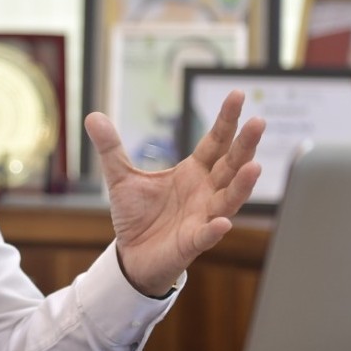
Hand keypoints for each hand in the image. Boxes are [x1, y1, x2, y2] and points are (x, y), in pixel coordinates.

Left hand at [84, 90, 263, 296]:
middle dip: (245, 145)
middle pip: (231, 165)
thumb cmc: (137, 216)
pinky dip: (215, 229)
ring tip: (254, 166)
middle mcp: (205, 192)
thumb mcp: (121, 177)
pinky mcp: (192, 242)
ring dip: (242, 184)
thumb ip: (111, 147)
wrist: (131, 255)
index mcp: (193, 172)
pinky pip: (207, 235)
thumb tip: (92, 116)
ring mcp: (203, 217)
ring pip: (229, 198)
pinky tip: (223, 222)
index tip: (237, 94)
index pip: (215, 141)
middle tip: (258, 122)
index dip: (226, 120)